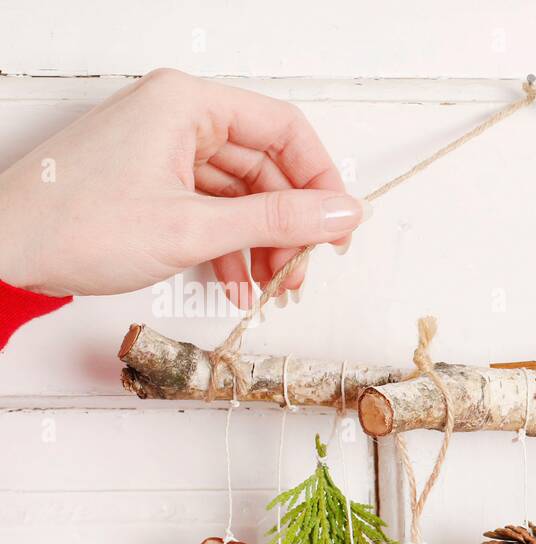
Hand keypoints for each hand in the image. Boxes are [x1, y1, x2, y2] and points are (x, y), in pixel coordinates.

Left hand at [0, 68, 366, 305]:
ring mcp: (162, 149)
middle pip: (265, 167)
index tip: (337, 228)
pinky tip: (237, 284)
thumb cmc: (76, 225)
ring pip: (240, 194)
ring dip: (261, 244)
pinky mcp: (150, 181)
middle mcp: (177, 117)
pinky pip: (211, 208)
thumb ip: (278, 220)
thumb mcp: (195, 228)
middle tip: (301, 272)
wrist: (3, 252)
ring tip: (271, 288)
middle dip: (288, 225)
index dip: (321, 181)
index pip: (285, 130)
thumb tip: (342, 215)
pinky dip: (230, 246)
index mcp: (188, 104)